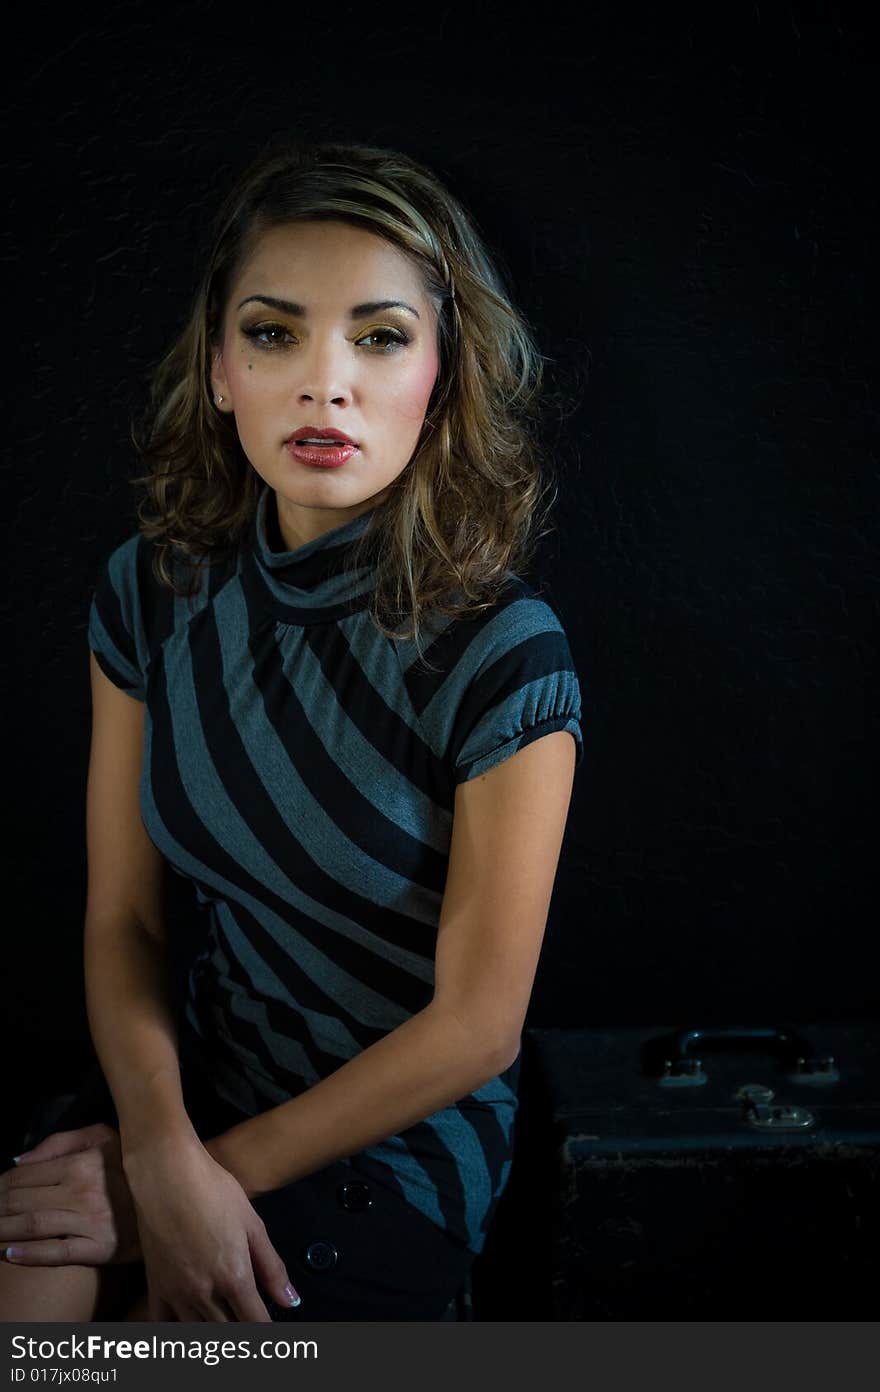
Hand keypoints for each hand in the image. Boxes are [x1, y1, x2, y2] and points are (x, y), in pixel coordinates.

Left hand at [0, 1124, 141, 1265]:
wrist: (173, 1196)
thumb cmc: (132, 1163)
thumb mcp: (103, 1136)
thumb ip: (60, 1142)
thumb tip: (18, 1160)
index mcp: (80, 1163)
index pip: (24, 1175)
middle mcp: (81, 1191)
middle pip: (22, 1200)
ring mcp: (90, 1222)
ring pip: (32, 1225)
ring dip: (2, 1230)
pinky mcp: (99, 1249)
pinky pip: (57, 1254)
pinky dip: (29, 1254)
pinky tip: (9, 1254)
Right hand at [122, 1133, 299, 1320]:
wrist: (167, 1173)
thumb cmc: (214, 1190)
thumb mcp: (252, 1223)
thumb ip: (271, 1267)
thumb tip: (290, 1301)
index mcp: (234, 1276)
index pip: (255, 1324)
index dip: (266, 1333)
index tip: (271, 1333)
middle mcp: (204, 1292)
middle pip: (228, 1331)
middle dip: (242, 1331)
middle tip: (249, 1322)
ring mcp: (176, 1292)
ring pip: (199, 1331)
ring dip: (216, 1330)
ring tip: (225, 1322)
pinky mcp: (155, 1285)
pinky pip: (163, 1325)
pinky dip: (178, 1331)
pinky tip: (189, 1325)